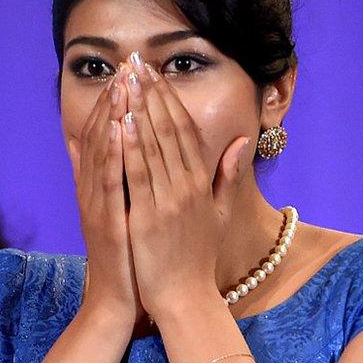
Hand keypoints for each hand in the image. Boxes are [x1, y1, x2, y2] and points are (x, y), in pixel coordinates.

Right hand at [67, 71, 141, 324]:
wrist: (117, 298)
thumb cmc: (123, 252)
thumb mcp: (112, 208)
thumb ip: (104, 176)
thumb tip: (91, 145)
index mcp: (98, 184)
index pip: (105, 134)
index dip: (114, 101)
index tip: (126, 72)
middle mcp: (93, 188)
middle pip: (101, 135)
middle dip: (114, 98)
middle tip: (125, 66)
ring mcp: (97, 203)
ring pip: (103, 151)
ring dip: (112, 116)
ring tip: (122, 84)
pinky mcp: (106, 220)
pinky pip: (110, 181)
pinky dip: (115, 153)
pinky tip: (123, 129)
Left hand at [119, 57, 249, 316]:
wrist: (186, 299)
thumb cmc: (199, 257)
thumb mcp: (220, 213)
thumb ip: (229, 175)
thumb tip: (242, 141)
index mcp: (202, 183)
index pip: (186, 130)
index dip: (170, 99)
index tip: (155, 74)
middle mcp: (187, 186)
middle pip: (169, 129)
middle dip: (152, 93)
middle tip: (137, 63)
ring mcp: (168, 200)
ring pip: (153, 145)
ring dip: (139, 109)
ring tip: (127, 80)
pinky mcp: (147, 216)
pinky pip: (137, 175)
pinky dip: (129, 146)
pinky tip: (120, 122)